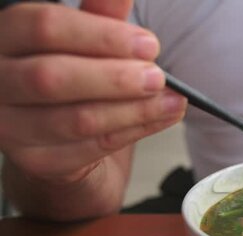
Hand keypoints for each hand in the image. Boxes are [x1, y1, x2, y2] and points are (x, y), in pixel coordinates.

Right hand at [0, 0, 186, 183]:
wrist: (54, 131)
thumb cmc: (70, 72)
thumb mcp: (82, 38)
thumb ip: (100, 15)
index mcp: (7, 36)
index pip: (44, 27)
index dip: (101, 36)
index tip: (148, 45)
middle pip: (52, 78)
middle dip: (115, 79)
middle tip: (158, 77)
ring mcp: (11, 125)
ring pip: (75, 120)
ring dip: (133, 111)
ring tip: (172, 102)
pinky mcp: (36, 160)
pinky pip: (90, 149)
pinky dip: (133, 132)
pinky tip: (160, 119)